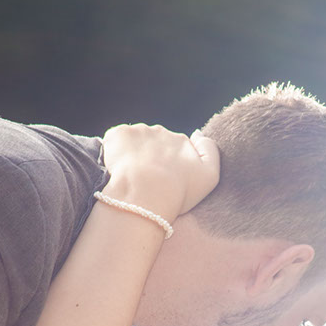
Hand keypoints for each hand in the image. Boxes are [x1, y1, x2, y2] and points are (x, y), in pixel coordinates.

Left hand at [101, 124, 218, 218]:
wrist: (146, 194)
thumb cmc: (178, 191)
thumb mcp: (210, 176)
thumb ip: (210, 151)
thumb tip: (198, 133)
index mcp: (181, 141)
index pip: (175, 147)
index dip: (169, 163)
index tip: (164, 179)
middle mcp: (161, 131)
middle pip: (153, 142)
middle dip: (150, 157)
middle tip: (146, 181)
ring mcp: (138, 131)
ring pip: (134, 141)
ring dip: (132, 154)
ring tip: (131, 178)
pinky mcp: (118, 135)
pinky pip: (115, 140)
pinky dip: (115, 152)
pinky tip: (117, 169)